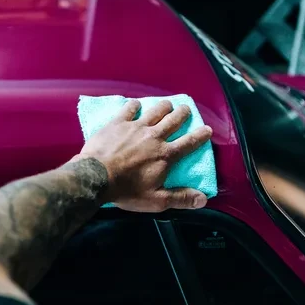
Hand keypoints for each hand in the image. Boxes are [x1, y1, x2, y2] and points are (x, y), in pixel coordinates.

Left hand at [78, 100, 212, 211]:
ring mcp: (136, 127)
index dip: (200, 136)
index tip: (207, 129)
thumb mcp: (156, 200)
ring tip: (167, 104)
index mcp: (165, 155)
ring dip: (164, 106)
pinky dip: (135, 106)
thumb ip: (180, 198)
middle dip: (183, 113)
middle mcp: (154, 136)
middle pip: (173, 120)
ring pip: (155, 111)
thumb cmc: (126, 190)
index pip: (188, 143)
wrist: (96, 176)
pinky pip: (129, 109)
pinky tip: (136, 105)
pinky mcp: (118, 123)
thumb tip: (203, 199)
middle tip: (186, 109)